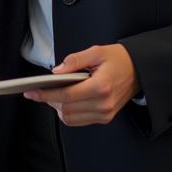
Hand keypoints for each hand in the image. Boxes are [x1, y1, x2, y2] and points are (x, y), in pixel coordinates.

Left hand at [23, 44, 138, 125]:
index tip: (31, 92)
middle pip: (66, 109)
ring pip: (70, 118)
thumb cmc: (119, 59)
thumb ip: (74, 61)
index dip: (46, 94)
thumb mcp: (96, 52)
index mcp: (101, 86)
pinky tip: (66, 100)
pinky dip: (68, 112)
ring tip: (54, 94)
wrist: (139, 70)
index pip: (67, 95)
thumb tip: (55, 72)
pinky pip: (79, 120)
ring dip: (58, 107)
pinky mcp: (105, 118)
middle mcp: (103, 104)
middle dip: (50, 100)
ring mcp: (105, 113)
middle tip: (41, 90)